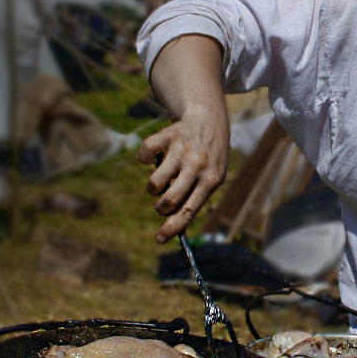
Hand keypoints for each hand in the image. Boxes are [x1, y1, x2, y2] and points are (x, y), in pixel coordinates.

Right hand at [137, 104, 228, 243]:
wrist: (208, 119)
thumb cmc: (208, 158)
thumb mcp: (211, 177)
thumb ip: (194, 198)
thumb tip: (173, 226)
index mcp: (211, 180)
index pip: (189, 210)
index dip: (172, 228)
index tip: (158, 238)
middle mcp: (197, 165)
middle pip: (170, 200)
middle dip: (161, 208)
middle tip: (163, 203)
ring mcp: (182, 150)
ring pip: (154, 182)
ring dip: (153, 186)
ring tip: (162, 178)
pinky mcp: (168, 135)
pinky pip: (145, 155)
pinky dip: (145, 158)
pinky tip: (157, 154)